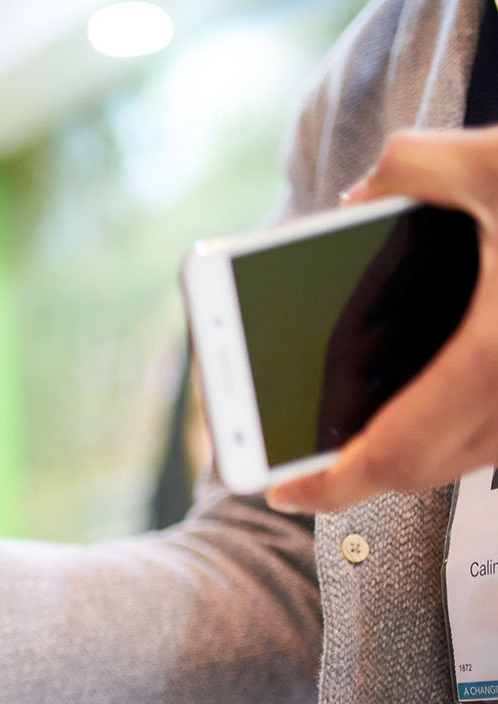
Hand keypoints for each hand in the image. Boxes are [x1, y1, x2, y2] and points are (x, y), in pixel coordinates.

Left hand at [268, 127, 497, 512]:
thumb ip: (413, 165)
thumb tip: (357, 194)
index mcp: (494, 362)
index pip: (394, 456)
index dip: (326, 485)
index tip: (276, 490)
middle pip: (422, 470)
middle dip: (355, 471)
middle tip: (297, 460)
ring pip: (467, 457)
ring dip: (407, 451)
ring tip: (346, 430)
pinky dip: (455, 426)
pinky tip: (422, 394)